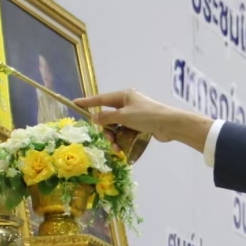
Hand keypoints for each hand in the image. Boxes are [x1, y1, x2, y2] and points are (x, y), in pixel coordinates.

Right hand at [75, 89, 213, 151]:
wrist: (170, 125)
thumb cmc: (146, 116)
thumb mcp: (123, 116)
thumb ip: (106, 118)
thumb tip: (94, 118)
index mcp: (124, 96)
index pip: (101, 99)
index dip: (88, 102)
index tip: (75, 103)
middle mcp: (129, 104)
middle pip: (109, 116)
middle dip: (106, 129)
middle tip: (107, 137)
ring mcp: (135, 115)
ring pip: (117, 127)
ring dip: (114, 137)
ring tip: (116, 147)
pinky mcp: (141, 126)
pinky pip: (126, 133)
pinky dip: (123, 140)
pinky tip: (122, 149)